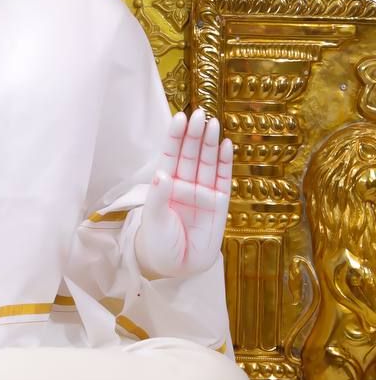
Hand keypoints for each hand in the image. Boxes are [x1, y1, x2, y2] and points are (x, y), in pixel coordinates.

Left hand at [134, 108, 232, 279]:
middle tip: (199, 114)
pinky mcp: (219, 203)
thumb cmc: (159, 242)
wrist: (177, 265)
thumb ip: (157, 198)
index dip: (175, 136)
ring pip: (208, 162)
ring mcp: (203, 192)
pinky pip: (223, 179)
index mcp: (166, 184)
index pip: (171, 154)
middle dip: (194, 134)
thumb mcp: (153, 220)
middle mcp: (185, 184)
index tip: (180, 117)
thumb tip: (161, 175)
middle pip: (191, 154)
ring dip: (210, 143)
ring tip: (212, 123)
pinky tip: (226, 145)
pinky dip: (225, 163)